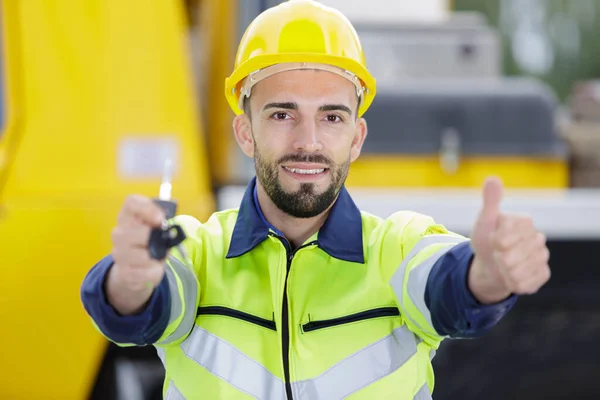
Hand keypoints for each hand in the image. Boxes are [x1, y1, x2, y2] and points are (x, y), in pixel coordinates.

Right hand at [106, 195, 165, 313]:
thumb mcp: (156, 229)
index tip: (161, 218)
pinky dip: (154, 272)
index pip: (132, 203)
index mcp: (128, 215)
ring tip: (156, 257)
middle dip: (156, 239)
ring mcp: (118, 253)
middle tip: (161, 242)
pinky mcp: (123, 272)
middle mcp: (119, 232)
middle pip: (141, 232)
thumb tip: (171, 230)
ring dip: (157, 258)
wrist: (132, 267)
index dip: (148, 208)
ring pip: (145, 256)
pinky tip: (151, 269)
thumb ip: (163, 224)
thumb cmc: (148, 242)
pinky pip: (146, 273)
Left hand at [469, 177, 550, 303]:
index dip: (493, 242)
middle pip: (509, 257)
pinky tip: (511, 276)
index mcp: (524, 221)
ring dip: (503, 272)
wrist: (492, 264)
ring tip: (503, 265)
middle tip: (496, 254)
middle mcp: (538, 237)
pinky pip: (525, 284)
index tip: (492, 239)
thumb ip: (490, 201)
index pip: (503, 239)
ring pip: (517, 272)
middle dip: (497, 258)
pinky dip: (513, 283)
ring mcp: (542, 256)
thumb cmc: (487, 240)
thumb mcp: (484, 220)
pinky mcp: (543, 274)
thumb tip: (492, 178)